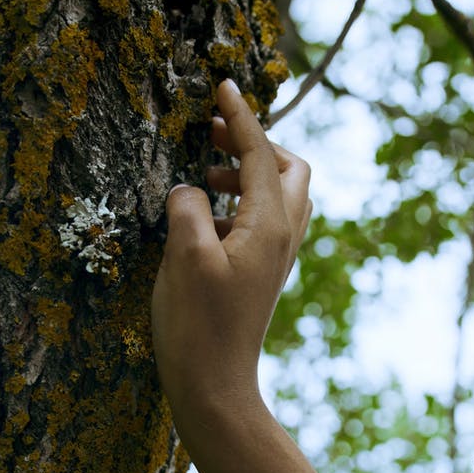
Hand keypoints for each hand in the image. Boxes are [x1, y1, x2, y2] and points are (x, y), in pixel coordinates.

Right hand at [151, 79, 311, 435]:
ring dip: (249, 173)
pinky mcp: (264, 275)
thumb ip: (188, 207)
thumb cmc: (198, 326)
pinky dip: (243, 202)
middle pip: (289, 169)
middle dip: (256, 142)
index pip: (259, 153)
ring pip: (280, 195)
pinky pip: (266, 221)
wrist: (216, 386)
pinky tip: (208, 216)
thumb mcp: (184, 257)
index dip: (240, 117)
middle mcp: (283, 236)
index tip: (223, 86)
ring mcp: (277, 257)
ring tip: (206, 174)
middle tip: (214, 134)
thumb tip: (190, 190)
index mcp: (268, 224)